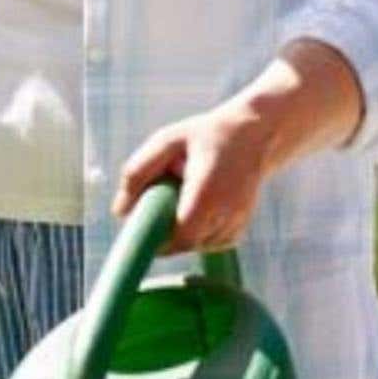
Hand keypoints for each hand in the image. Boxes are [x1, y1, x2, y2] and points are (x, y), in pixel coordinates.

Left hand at [112, 39, 363, 253]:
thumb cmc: (205, 135)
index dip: (159, 242)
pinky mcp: (240, 227)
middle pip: (187, 245)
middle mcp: (227, 211)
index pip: (181, 237)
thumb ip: (138, 171)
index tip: (146, 228)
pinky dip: (198, 235)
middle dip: (166, 236)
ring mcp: (237, 221)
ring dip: (182, 234)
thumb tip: (119, 212)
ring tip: (185, 199)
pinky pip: (210, 244)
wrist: (258, 132)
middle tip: (160, 209)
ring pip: (198, 247)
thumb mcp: (168, 141)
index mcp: (208, 191)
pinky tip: (197, 209)